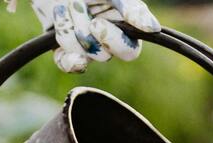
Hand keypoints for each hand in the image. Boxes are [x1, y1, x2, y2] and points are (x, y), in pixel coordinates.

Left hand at [11, 1, 160, 73]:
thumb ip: (132, 9)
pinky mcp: (67, 55)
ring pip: (82, 55)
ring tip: (67, 7)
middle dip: (85, 29)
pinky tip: (58, 31)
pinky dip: (62, 50)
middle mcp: (107, 44)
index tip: (97, 23)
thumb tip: (153, 28)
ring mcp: (87, 51)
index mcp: (124, 30)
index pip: (129, 52)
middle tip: (77, 6)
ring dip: (69, 27)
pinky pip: (67, 65)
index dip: (113, 41)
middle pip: (103, 56)